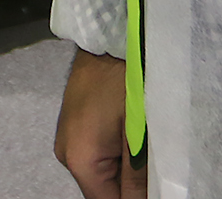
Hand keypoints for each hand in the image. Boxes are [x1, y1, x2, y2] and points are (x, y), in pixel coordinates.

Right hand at [55, 49, 145, 198]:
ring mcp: (68, 139)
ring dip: (124, 168)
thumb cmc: (125, 81)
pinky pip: (97, 153)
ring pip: (102, 172)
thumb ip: (138, 178)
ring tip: (146, 145)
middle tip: (153, 160)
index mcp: (80, 160)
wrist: (108, 38)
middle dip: (130, 185)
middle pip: (103, 190)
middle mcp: (66, 154)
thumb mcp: (138, 134)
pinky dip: (117, 152)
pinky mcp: (75, 126)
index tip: (154, 185)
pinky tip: (133, 135)